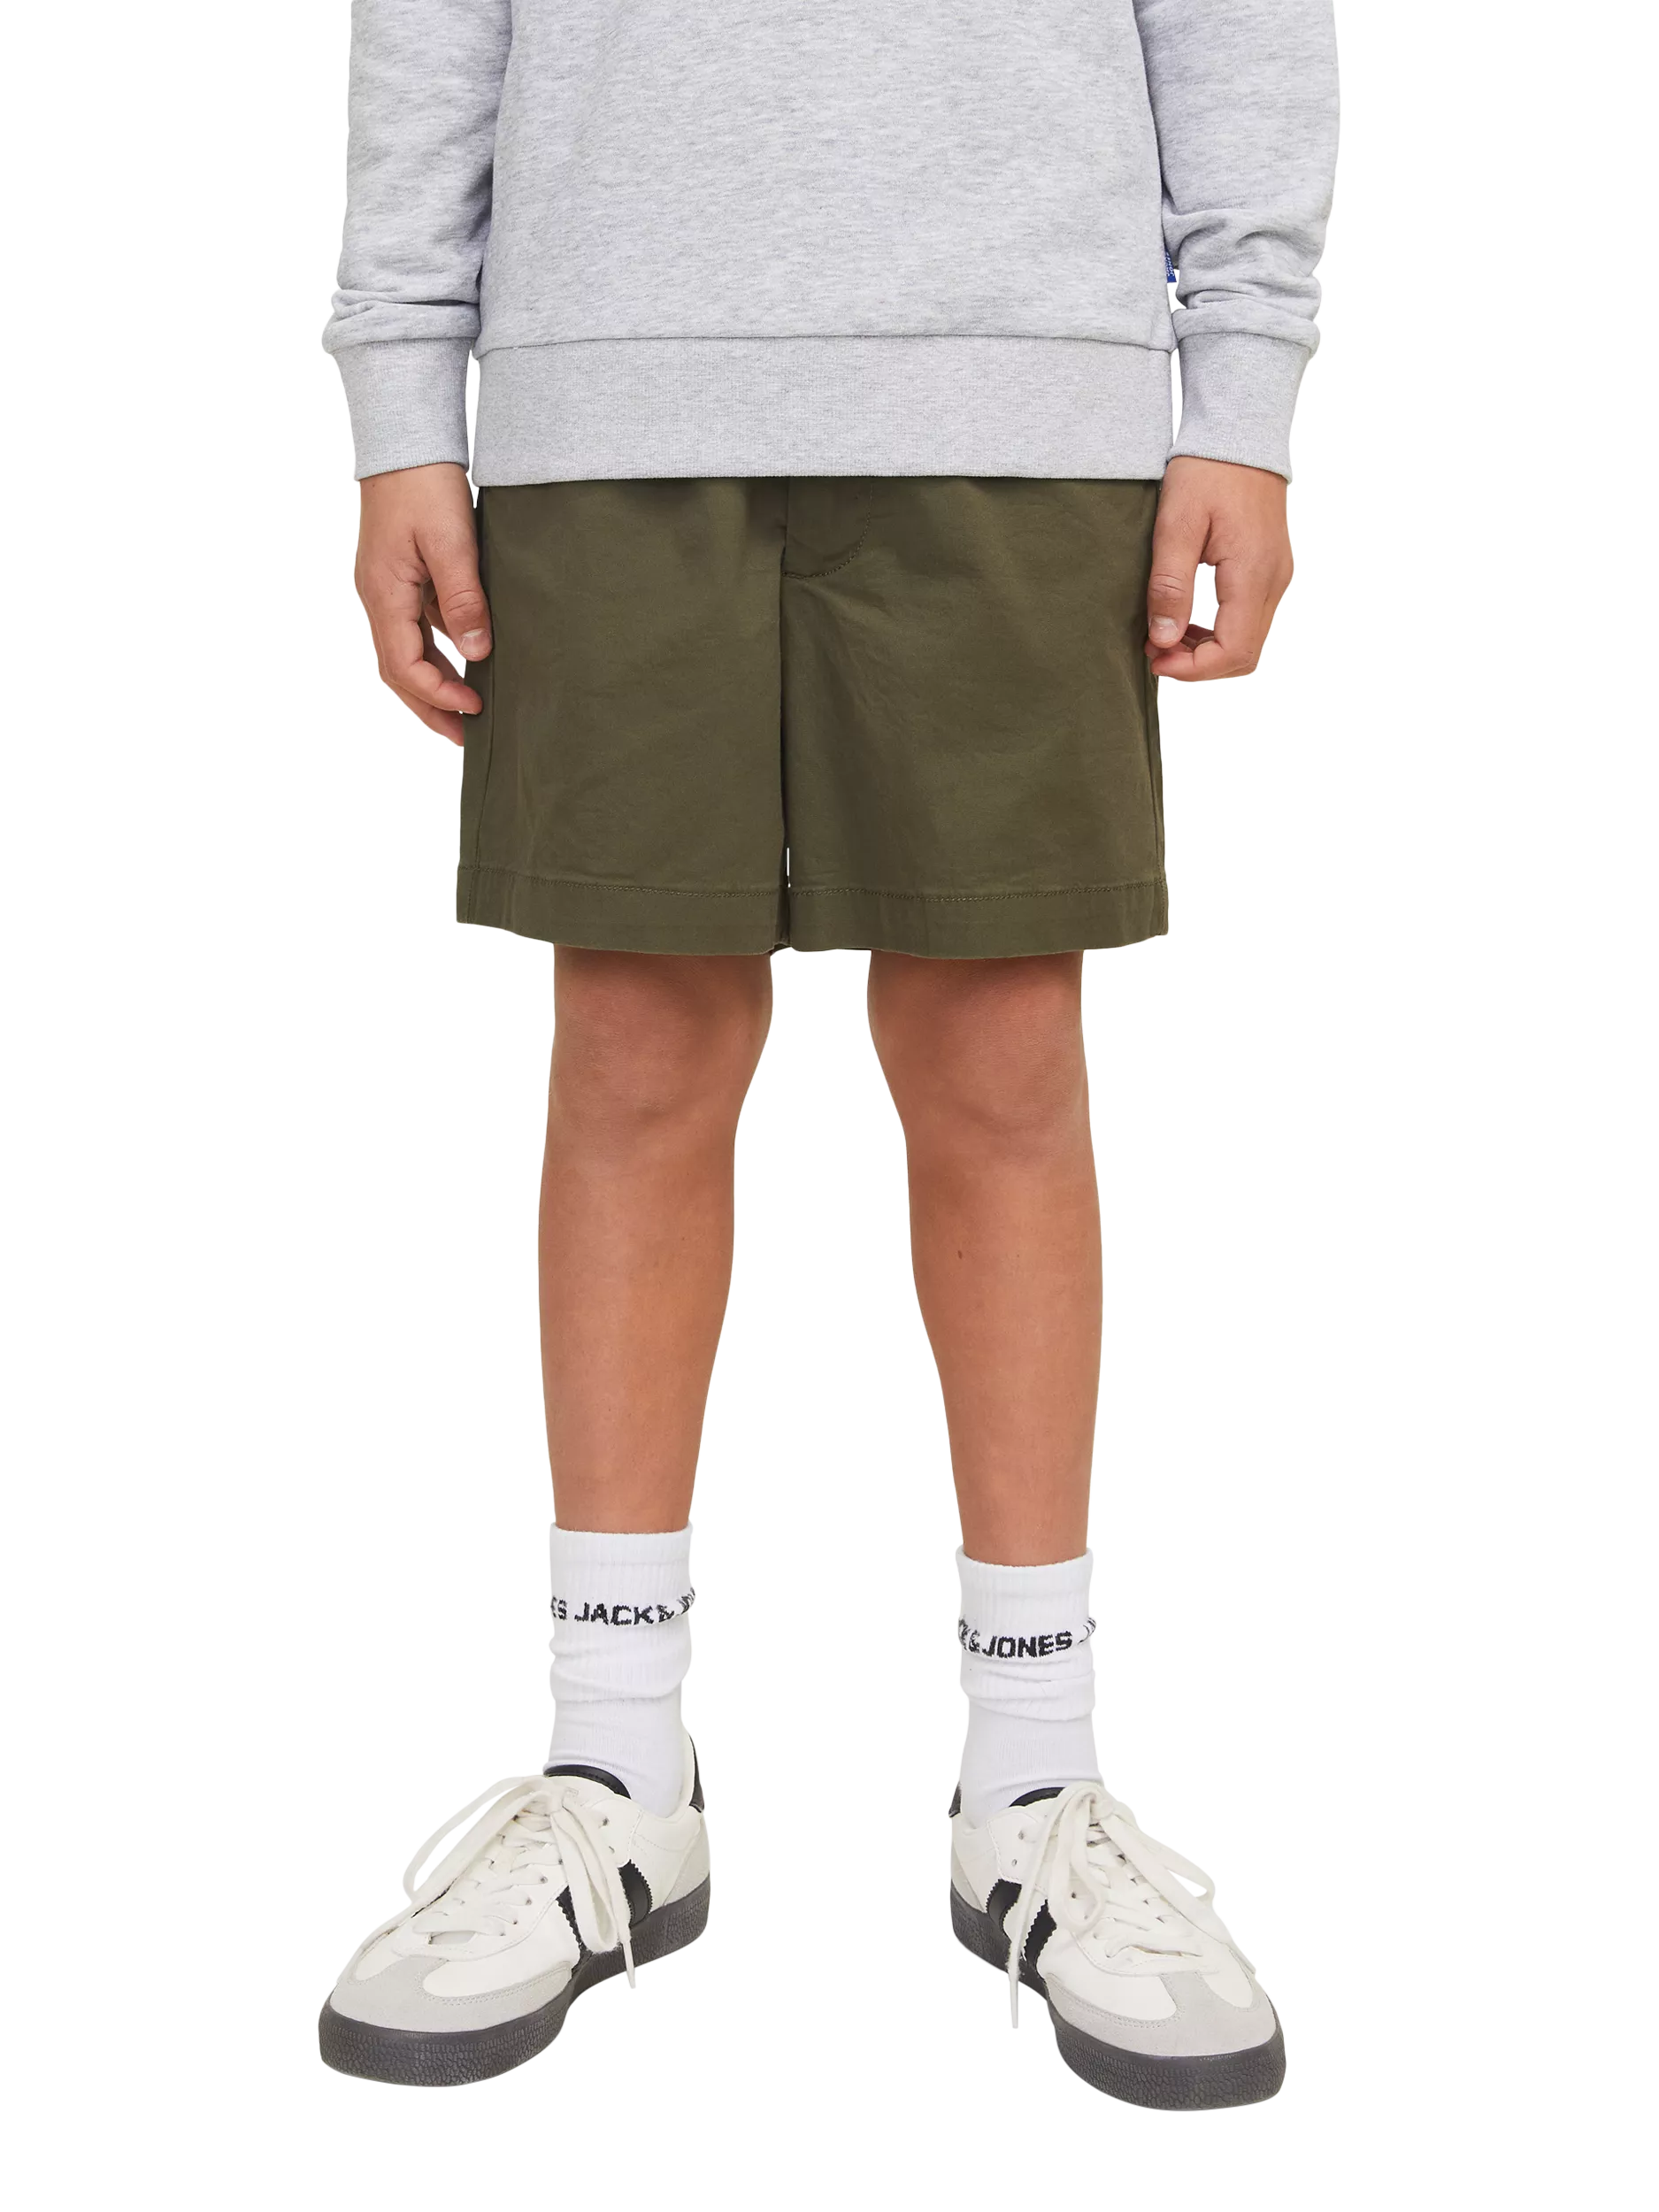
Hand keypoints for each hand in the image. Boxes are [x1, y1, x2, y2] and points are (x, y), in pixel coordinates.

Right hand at [354, 462, 491, 743]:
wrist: (405, 437)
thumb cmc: (425, 483)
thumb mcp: (451, 542)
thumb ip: (463, 599)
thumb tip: (477, 652)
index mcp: (383, 594)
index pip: (404, 666)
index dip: (438, 695)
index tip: (475, 709)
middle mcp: (377, 596)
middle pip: (397, 670)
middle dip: (429, 706)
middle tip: (464, 737)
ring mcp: (386, 587)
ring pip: (406, 650)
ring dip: (433, 682)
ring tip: (467, 707)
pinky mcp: (400, 575)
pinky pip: (416, 626)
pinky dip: (438, 651)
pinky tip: (466, 658)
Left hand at [1145, 457, 1293, 682]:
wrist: (1239, 431)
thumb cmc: (1207, 470)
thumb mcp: (1176, 524)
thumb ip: (1171, 585)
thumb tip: (1166, 640)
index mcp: (1254, 573)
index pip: (1234, 651)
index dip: (1193, 668)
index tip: (1156, 658)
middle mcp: (1275, 580)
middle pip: (1244, 654)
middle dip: (1198, 664)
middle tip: (1154, 649)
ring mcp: (1276, 575)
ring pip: (1248, 640)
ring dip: (1206, 649)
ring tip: (1164, 635)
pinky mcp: (1270, 568)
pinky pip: (1249, 618)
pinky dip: (1217, 631)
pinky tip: (1185, 619)